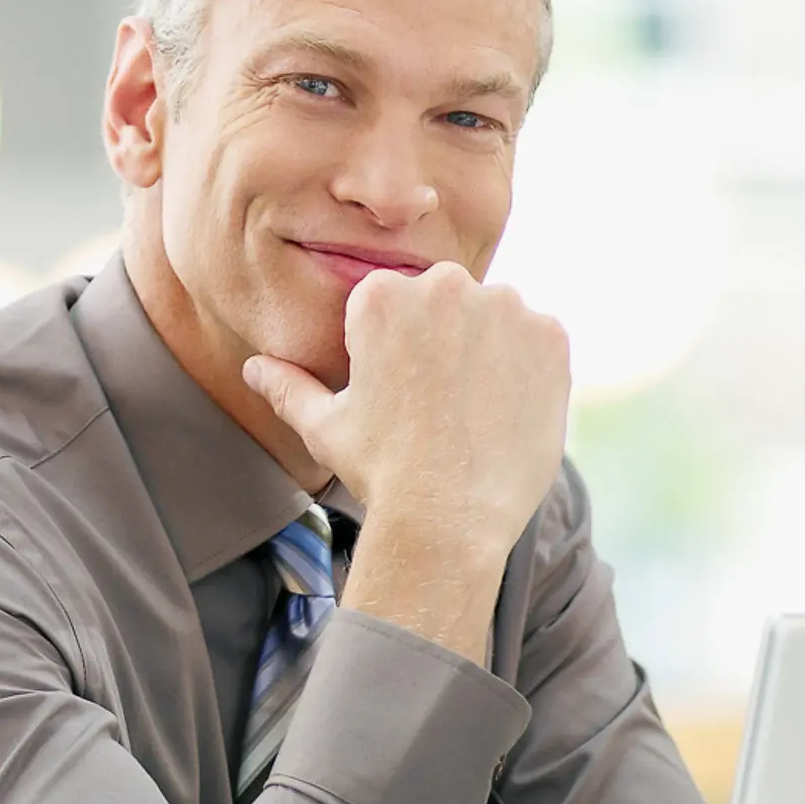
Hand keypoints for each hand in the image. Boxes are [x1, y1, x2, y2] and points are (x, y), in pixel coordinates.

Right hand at [243, 262, 570, 660]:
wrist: (449, 518)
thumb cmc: (381, 472)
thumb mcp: (324, 427)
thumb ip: (289, 386)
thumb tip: (254, 368)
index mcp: (382, 296)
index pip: (394, 300)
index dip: (397, 348)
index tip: (402, 390)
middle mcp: (445, 286)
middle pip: (447, 300)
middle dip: (444, 338)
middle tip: (439, 403)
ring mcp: (505, 308)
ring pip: (496, 316)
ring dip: (489, 348)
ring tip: (475, 410)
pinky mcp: (551, 337)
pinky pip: (540, 339)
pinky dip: (530, 368)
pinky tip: (507, 411)